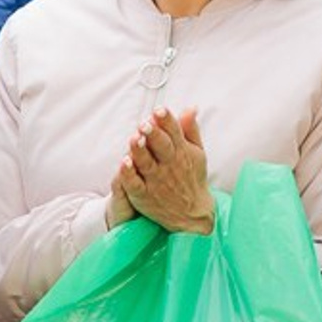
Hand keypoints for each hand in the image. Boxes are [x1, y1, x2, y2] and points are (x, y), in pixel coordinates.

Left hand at [112, 107, 214, 234]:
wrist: (192, 213)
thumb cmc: (192, 178)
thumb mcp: (197, 153)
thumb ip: (190, 130)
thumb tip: (190, 108)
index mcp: (182, 152)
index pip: (174, 132)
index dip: (166, 120)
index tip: (159, 110)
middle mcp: (170, 165)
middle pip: (161, 146)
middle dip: (153, 134)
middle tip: (145, 123)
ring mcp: (156, 180)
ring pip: (146, 162)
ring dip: (139, 150)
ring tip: (134, 138)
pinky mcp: (144, 195)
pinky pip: (135, 183)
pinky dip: (129, 173)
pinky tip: (124, 162)